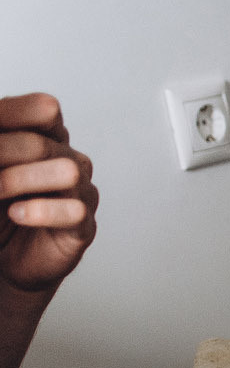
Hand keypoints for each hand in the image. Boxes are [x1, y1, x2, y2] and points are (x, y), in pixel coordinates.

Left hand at [0, 94, 97, 294]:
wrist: (5, 257)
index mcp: (44, 139)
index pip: (45, 111)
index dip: (15, 114)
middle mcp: (66, 161)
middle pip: (43, 142)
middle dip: (3, 154)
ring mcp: (79, 193)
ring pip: (68, 171)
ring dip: (22, 180)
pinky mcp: (83, 226)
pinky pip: (76, 211)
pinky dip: (42, 211)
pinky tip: (18, 214)